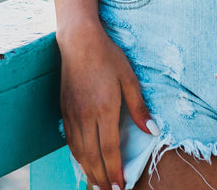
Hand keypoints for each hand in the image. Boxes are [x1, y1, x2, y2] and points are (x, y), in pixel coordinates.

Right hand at [59, 21, 156, 189]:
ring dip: (88, 171)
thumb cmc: (108, 56)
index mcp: (104, 109)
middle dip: (101, 178)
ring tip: (97, 185)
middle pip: (92, 156)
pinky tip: (83, 163)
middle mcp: (85, 115)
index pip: (109, 149)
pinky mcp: (64, 110)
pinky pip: (70, 141)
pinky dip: (77, 156)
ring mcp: (72, 114)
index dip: (114, 171)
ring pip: (79, 152)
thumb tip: (152, 130)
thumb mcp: (129, 77)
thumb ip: (139, 107)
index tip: (120, 187)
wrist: (79, 41)